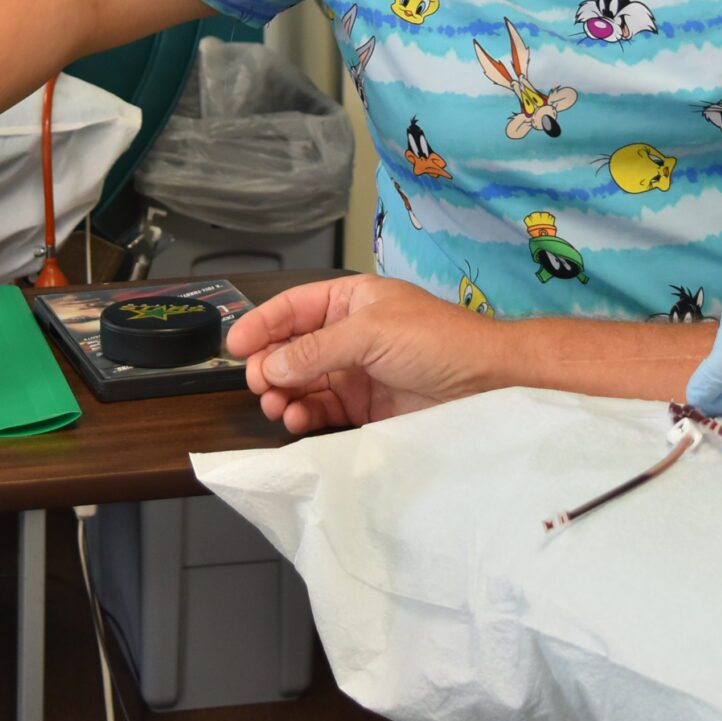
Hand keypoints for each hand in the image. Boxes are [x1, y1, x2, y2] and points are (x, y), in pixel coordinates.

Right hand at [227, 275, 496, 434]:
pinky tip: (297, 420)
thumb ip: (316, 349)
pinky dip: (305, 415)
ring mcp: (356, 372)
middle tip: (259, 385)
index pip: (293, 308)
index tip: (234, 347)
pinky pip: (324, 410)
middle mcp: (349, 335)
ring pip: (304, 383)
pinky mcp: (366, 408)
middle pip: (292, 349)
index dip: (262, 325)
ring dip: (284, 393)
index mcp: (350, 301)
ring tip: (278, 406)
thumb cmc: (437, 341)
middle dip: (270, 365)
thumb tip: (269, 366)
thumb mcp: (371, 332)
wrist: (487, 383)